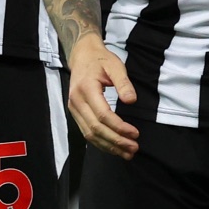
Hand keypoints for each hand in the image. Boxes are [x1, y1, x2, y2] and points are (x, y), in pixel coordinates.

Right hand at [66, 35, 139, 158]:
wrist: (82, 55)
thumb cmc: (100, 59)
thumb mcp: (115, 65)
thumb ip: (124, 83)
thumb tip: (131, 100)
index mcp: (86, 89)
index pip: (103, 115)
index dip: (119, 127)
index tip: (135, 133)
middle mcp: (76, 102)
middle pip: (95, 128)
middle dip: (115, 141)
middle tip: (133, 148)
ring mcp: (74, 109)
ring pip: (89, 134)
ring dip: (108, 146)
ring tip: (126, 153)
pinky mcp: (76, 113)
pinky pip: (87, 132)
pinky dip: (100, 142)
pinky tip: (113, 147)